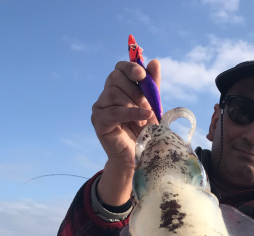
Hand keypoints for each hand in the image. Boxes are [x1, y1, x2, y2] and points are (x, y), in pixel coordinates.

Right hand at [91, 60, 160, 205]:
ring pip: (113, 93)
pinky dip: (130, 113)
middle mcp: (106, 95)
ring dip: (132, 104)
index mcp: (118, 88)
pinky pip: (113, 112)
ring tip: (144, 119)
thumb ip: (151, 86)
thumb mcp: (151, 106)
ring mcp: (100, 107)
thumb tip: (154, 62)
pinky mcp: (98, 121)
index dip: (130, 68)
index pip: (119, 68)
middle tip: (146, 105)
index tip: (142, 75)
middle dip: (134, 90)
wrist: (138, 156)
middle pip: (115, 78)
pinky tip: (143, 118)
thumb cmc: (144, 132)